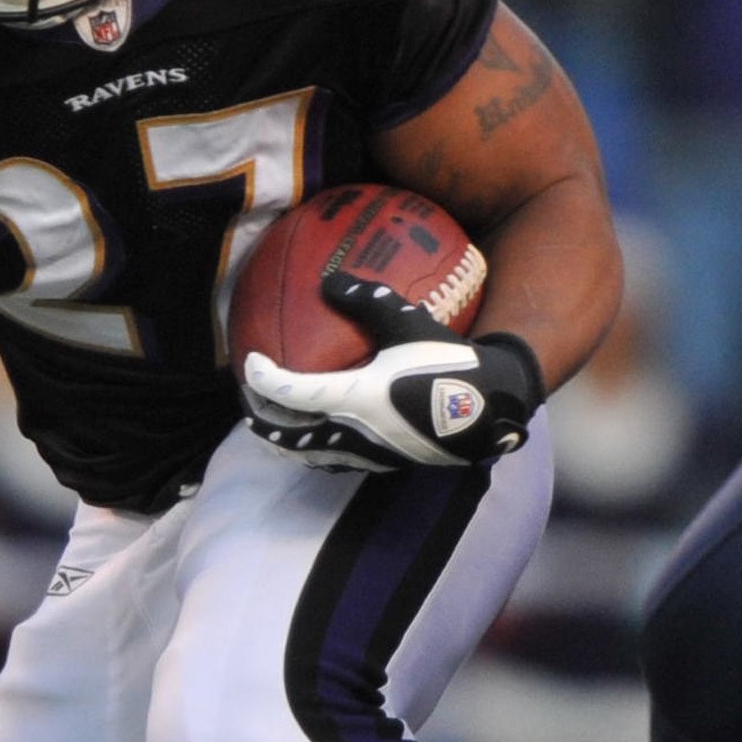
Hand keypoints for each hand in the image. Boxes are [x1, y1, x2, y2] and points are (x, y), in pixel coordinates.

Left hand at [239, 274, 541, 470]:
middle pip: (291, 435)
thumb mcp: (409, 323)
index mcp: (355, 398)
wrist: (492, 406)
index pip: (291, 393)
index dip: (263, 379)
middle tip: (249, 402)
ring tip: (273, 424)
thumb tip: (329, 280)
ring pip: (312, 455)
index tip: (251, 363)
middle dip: (264, 421)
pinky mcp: (387, 461)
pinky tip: (320, 434)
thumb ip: (368, 299)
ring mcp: (371, 452)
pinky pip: (338, 459)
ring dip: (287, 441)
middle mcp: (356, 432)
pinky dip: (317, 449)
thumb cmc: (450, 361)